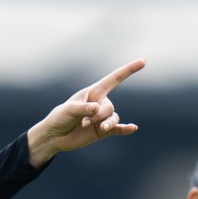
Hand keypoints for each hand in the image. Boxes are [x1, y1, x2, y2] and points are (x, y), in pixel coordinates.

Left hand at [28, 59, 144, 165]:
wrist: (54, 136)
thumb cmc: (59, 118)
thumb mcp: (69, 109)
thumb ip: (84, 108)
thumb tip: (98, 109)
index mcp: (93, 92)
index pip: (114, 79)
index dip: (129, 70)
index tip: (143, 61)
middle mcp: (100, 103)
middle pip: (109, 107)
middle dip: (97, 116)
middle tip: (83, 122)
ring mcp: (102, 118)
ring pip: (112, 118)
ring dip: (105, 124)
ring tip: (91, 128)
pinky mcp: (102, 131)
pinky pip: (117, 129)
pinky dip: (125, 129)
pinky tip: (133, 128)